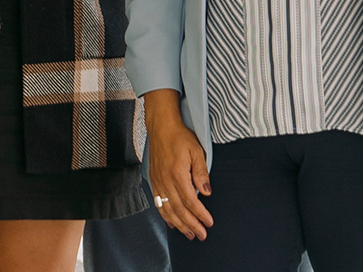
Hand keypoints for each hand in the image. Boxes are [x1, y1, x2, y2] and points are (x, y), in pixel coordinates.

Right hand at [145, 90, 212, 240]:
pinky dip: (165, 215)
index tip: (209, 223)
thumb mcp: (196, 151)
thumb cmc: (180, 137)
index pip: (190, 201)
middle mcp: (165, 180)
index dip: (200, 214)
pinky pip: (158, 202)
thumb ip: (201, 173)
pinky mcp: (153, 180)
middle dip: (191, 224)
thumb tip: (206, 192)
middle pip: (178, 209)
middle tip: (201, 235)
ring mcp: (157, 181)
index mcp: (177, 173)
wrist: (161, 126)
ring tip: (188, 234)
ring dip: (178, 223)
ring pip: (167, 208)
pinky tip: (172, 222)